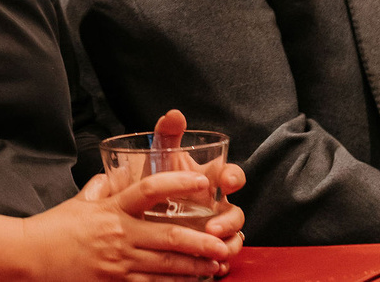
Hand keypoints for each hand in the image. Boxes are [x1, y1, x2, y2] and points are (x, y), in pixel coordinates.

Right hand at [21, 170, 232, 280]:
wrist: (32, 256)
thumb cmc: (55, 226)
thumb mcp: (79, 201)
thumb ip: (100, 188)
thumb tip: (112, 176)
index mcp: (112, 208)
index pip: (149, 189)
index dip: (178, 184)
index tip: (203, 183)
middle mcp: (119, 234)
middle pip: (168, 238)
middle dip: (201, 242)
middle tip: (223, 243)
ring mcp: (118, 263)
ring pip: (166, 267)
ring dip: (195, 268)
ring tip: (217, 266)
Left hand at [150, 110, 246, 262]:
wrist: (143, 211)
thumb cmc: (159, 180)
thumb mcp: (161, 158)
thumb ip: (168, 135)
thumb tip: (173, 113)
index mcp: (210, 181)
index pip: (232, 175)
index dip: (235, 177)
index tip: (228, 181)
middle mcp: (217, 205)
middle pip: (236, 212)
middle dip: (230, 220)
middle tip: (214, 225)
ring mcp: (215, 228)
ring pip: (234, 238)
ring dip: (227, 243)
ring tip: (212, 247)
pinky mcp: (209, 247)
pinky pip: (223, 258)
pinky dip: (221, 263)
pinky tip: (214, 267)